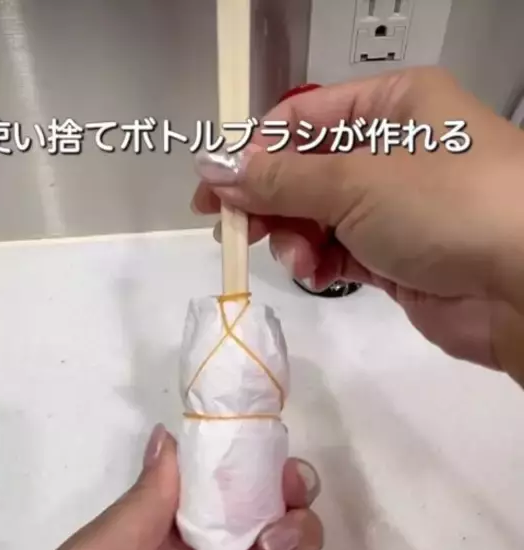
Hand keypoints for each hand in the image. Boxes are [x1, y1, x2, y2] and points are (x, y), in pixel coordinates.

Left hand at [0, 425, 323, 549]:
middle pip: (260, 500)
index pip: (211, 475)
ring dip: (296, 529)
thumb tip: (167, 436)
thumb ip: (141, 504)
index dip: (240, 453)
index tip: (261, 440)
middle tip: (289, 487)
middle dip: (284, 484)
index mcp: (158, 527)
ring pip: (288, 538)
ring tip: (270, 549)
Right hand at [192, 68, 523, 380]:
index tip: (215, 187)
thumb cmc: (444, 206)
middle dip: (271, 203)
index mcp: (394, 104)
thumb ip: (279, 179)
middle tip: (234, 230)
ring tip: (298, 260)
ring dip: (296, 239)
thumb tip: (213, 168)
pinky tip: (316, 275)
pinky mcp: (395, 255)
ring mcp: (395, 207)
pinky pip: (339, 252)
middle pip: (306, 171)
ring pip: (318, 216)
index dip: (255, 150)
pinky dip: (321, 263)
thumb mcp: (355, 180)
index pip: (304, 118)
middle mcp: (394, 150)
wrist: (523, 288)